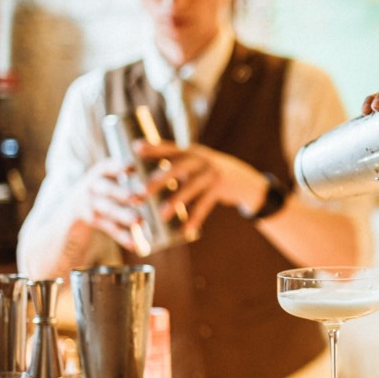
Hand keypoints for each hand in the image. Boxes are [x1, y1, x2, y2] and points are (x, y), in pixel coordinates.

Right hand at [77, 157, 144, 251]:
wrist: (71, 212)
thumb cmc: (103, 192)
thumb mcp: (109, 182)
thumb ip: (127, 179)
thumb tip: (158, 179)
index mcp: (99, 174)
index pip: (107, 167)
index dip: (118, 167)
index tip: (132, 167)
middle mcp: (91, 187)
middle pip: (107, 189)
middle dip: (122, 193)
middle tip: (138, 198)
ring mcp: (87, 203)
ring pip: (107, 209)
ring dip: (123, 215)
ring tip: (139, 221)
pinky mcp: (88, 221)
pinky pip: (107, 227)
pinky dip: (121, 236)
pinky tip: (134, 244)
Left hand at [136, 141, 268, 232]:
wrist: (243, 180)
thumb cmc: (208, 174)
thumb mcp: (195, 165)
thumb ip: (175, 168)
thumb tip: (143, 184)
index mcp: (190, 152)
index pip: (169, 148)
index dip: (153, 147)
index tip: (135, 148)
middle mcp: (201, 160)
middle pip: (178, 167)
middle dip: (158, 180)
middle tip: (141, 192)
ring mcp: (212, 174)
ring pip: (191, 188)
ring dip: (175, 202)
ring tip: (161, 215)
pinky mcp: (220, 189)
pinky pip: (205, 205)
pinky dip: (195, 218)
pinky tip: (186, 230)